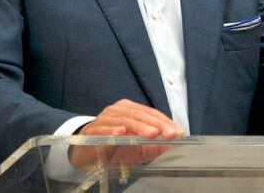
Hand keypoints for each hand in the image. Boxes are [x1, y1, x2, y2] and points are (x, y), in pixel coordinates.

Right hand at [68, 99, 184, 169]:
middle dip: (157, 125)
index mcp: (131, 110)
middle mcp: (119, 110)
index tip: (178, 132)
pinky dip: (113, 130)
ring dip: (140, 127)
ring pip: (126, 120)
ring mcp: (106, 118)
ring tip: (152, 134)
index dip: (166, 122)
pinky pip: (104, 128)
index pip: (151, 113)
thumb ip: (152, 147)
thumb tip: (171, 146)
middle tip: (170, 134)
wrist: (85, 153)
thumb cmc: (114, 148)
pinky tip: (122, 133)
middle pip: (141, 115)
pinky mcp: (93, 130)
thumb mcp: (136, 150)